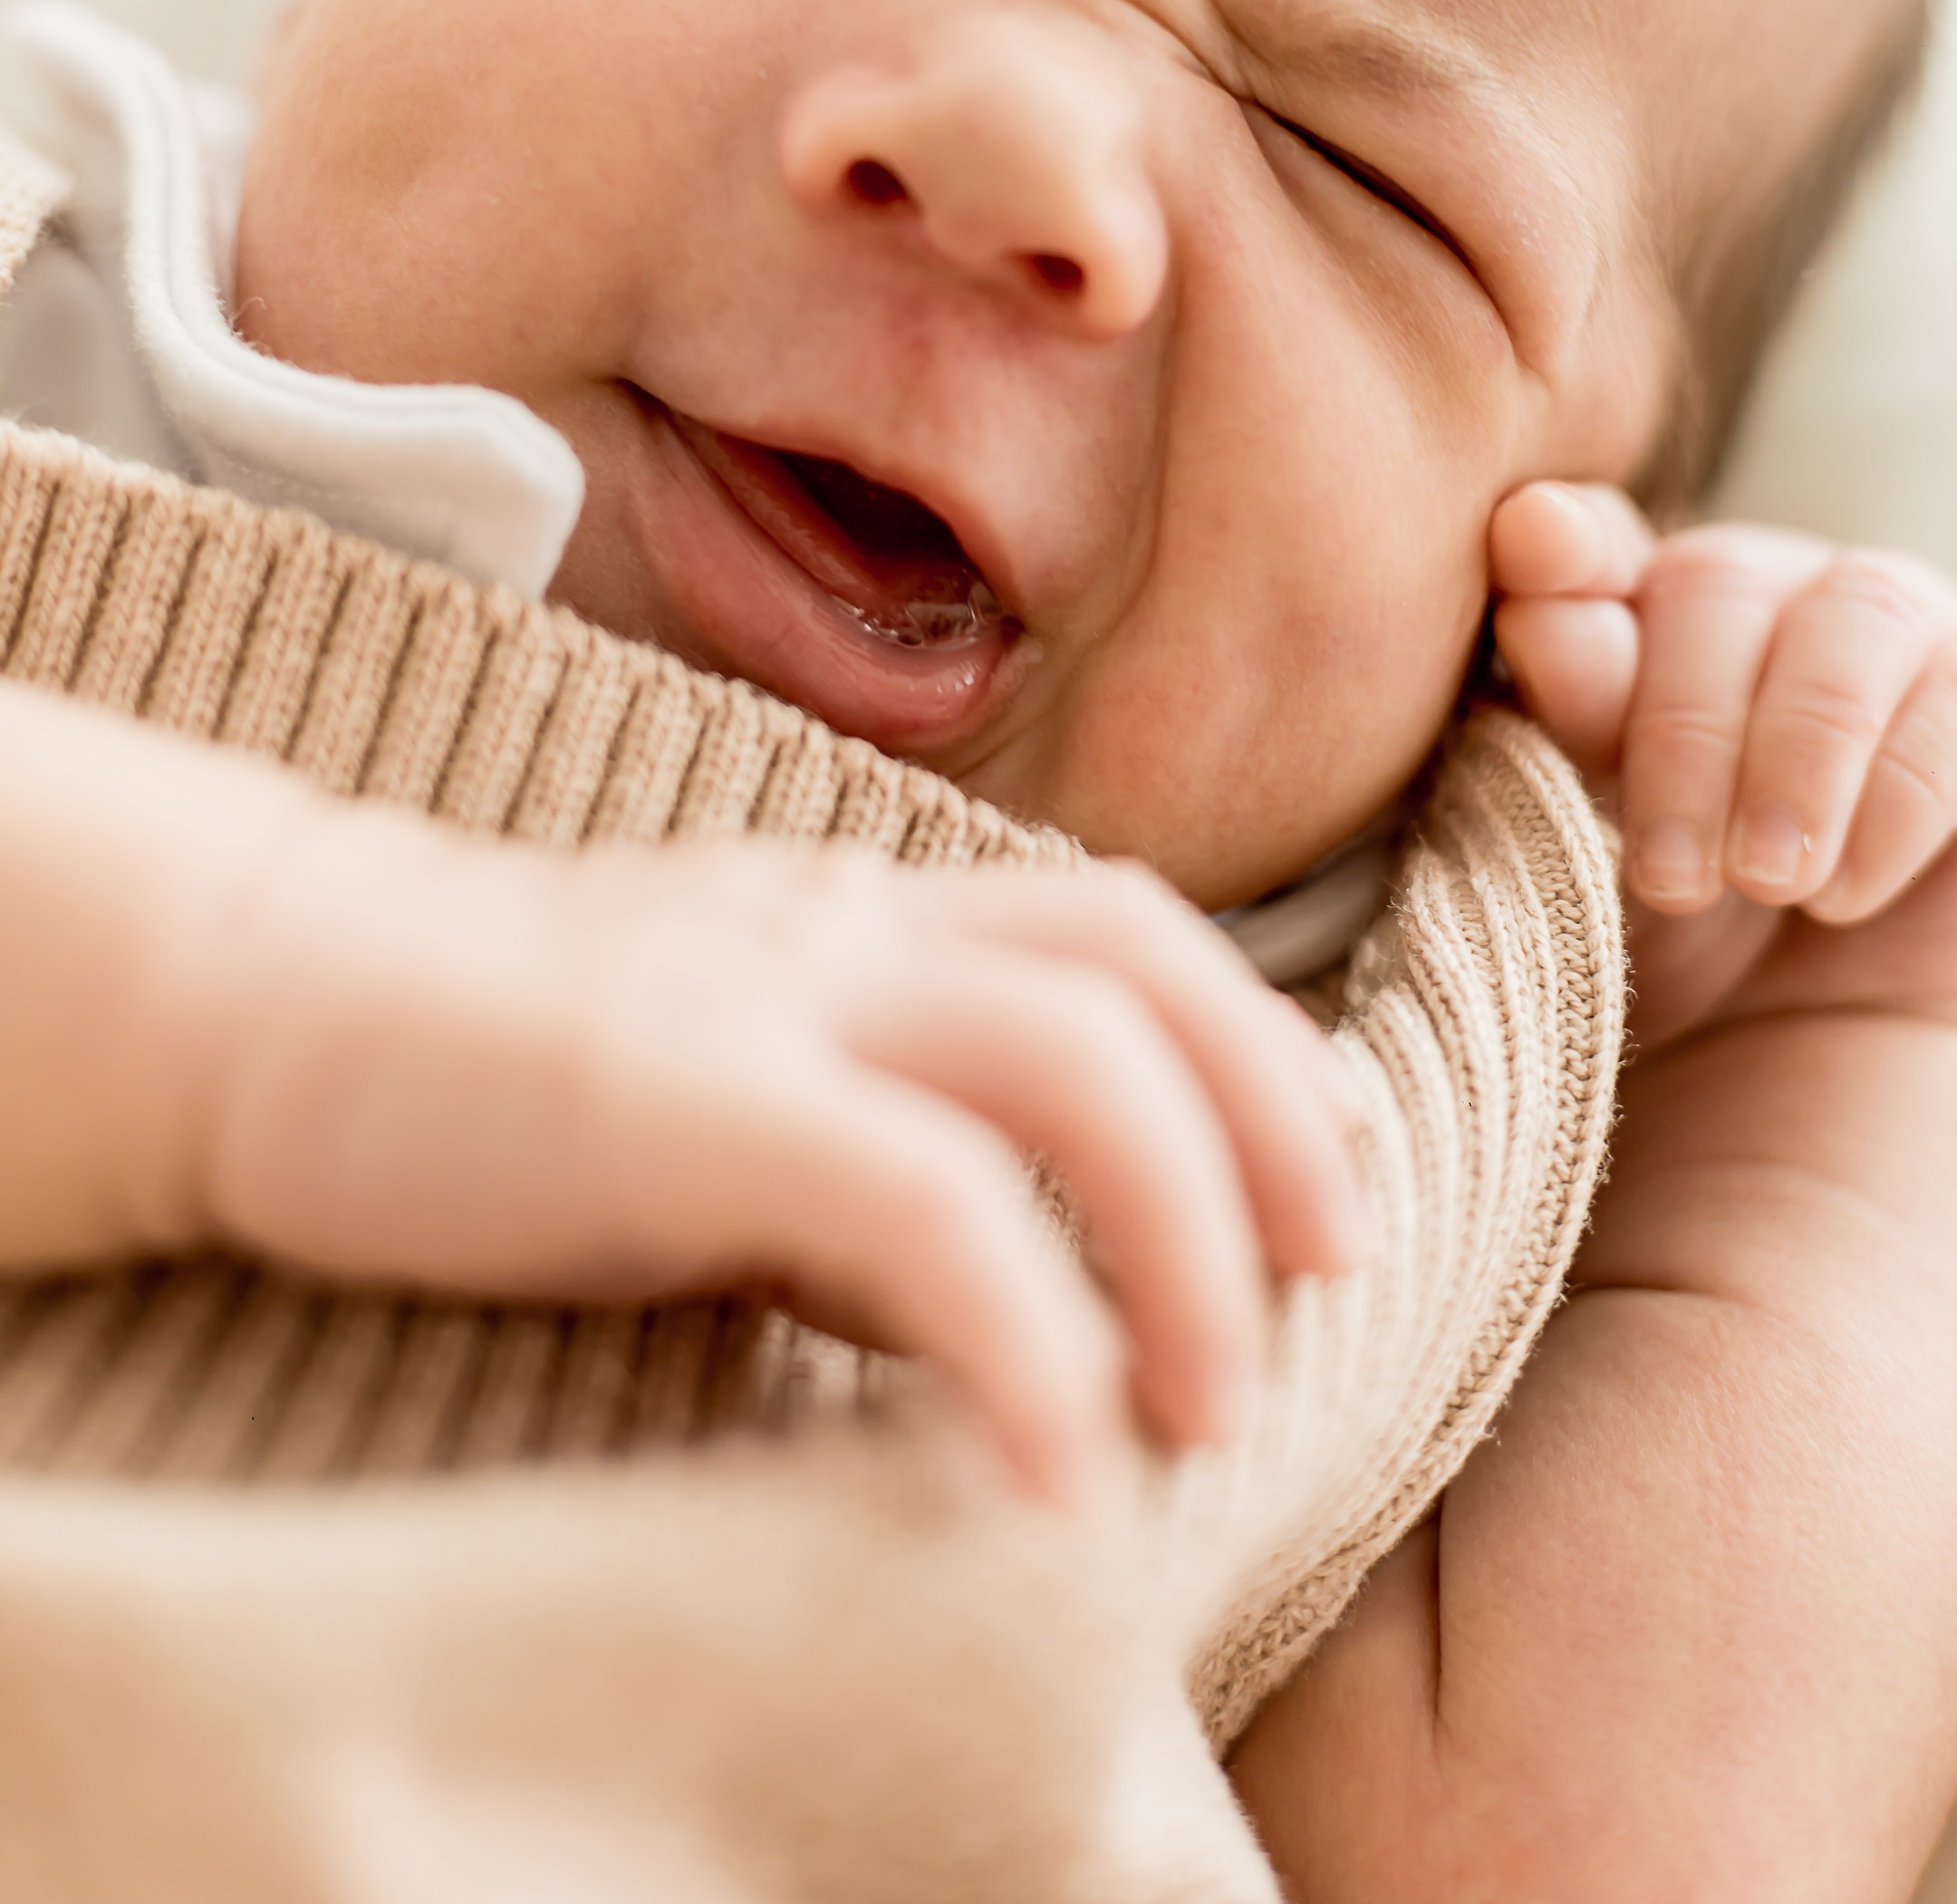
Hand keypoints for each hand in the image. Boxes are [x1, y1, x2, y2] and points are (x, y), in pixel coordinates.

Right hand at [64, 722, 1356, 1508]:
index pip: (1117, 926)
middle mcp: (835, 925)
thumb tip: (1022, 1294)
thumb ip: (871, 1157)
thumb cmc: (494, 1080)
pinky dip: (1028, 1337)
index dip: (1256, 1045)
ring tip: (1210, 1412)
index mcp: (856, 919)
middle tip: (1324, 1290)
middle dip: (1268, 1126)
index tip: (1327, 1186)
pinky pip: (919, 1201)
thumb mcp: (723, 1096)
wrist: (257, 1003)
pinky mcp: (673, 1092)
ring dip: (1184, 1239)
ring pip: (1070, 1058)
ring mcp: (758, 991)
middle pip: (1133, 962)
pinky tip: (1051, 1473)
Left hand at [1489, 484, 1956, 1034]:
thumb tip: (1532, 539)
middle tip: (1671, 878)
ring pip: (1856, 619)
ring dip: (1799, 762)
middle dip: (1683, 736)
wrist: (1824, 1022)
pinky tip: (1847, 888)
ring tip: (1771, 886)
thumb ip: (1575, 701)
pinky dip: (1896, 798)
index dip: (1563, 547)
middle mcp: (1765, 587)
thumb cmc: (1693, 925)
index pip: (1587, 544)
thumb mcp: (1614, 843)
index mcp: (1635, 609)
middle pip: (1715, 585)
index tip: (1531, 548)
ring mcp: (1892, 625)